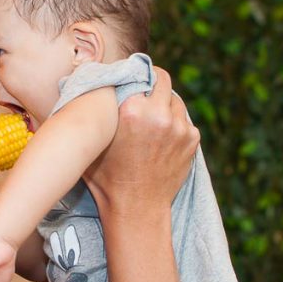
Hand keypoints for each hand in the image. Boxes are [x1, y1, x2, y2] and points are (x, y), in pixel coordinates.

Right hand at [84, 67, 199, 216]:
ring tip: (152, 119)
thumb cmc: (107, 177)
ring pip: (175, 100)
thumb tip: (91, 87)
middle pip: (162, 79)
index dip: (134, 76)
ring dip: (165, 104)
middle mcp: (158, 114)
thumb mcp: (93, 141)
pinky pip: (184, 121)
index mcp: (130, 109)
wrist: (136, 208)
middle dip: (153, 83)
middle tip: (145, 91)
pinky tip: (161, 138)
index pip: (138, 73)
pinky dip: (175, 124)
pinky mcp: (192, 138)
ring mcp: (179, 126)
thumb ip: (96, 113)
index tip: (130, 80)